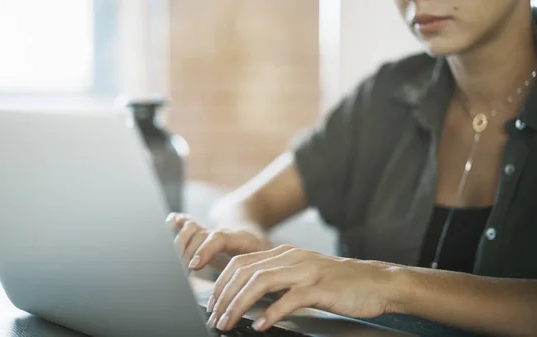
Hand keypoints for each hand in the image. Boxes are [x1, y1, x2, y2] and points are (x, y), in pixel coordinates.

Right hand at [166, 213, 272, 271]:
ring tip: (176, 262)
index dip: (204, 250)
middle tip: (184, 273)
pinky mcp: (200, 233)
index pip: (219, 239)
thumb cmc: (260, 249)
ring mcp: (209, 231)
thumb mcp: (266, 258)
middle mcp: (221, 233)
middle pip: (200, 235)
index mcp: (239, 238)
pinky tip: (170, 221)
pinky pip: (186, 223)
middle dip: (188, 254)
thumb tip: (255, 292)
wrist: (251, 229)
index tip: (194, 266)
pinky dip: (176, 222)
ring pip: (191, 228)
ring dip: (180, 244)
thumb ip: (262, 272)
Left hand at [207, 245, 401, 331]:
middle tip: (215, 316)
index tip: (212, 302)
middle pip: (246, 271)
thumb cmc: (342, 283)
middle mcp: (292, 258)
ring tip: (228, 320)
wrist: (379, 282)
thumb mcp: (305, 274)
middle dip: (224, 294)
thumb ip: (279, 280)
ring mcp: (307, 271)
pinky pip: (290, 299)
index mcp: (285, 254)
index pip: (242, 262)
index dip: (222, 281)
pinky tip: (261, 325)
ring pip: (262, 282)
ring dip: (240, 303)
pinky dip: (272, 312)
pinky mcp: (322, 287)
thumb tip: (251, 298)